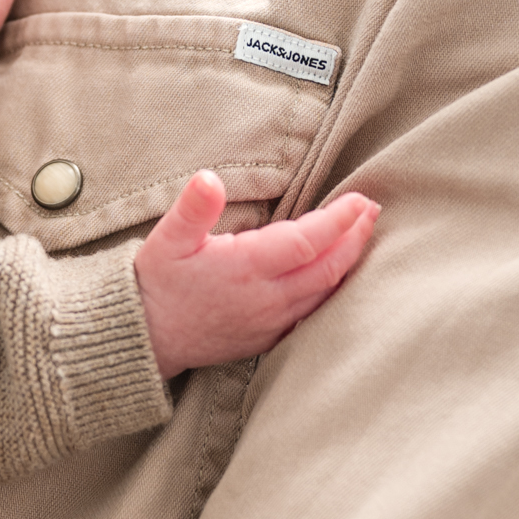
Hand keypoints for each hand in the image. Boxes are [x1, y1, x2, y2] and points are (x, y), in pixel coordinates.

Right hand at [135, 171, 376, 378]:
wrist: (146, 339)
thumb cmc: (156, 283)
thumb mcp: (166, 239)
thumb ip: (192, 209)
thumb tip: (209, 179)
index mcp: (245, 268)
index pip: (307, 241)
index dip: (338, 220)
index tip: (360, 199)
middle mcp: (266, 298)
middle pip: (328, 268)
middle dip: (355, 237)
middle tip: (372, 209)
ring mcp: (271, 322)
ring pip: (325, 292)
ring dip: (349, 262)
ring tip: (363, 234)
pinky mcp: (269, 337)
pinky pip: (313, 313)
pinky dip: (333, 289)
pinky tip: (338, 273)